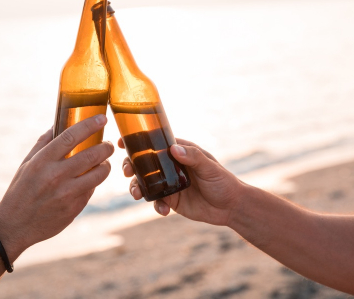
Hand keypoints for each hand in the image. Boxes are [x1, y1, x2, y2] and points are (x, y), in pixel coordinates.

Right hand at [0, 114, 113, 255]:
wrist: (14, 226)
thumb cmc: (21, 190)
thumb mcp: (27, 164)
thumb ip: (43, 143)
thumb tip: (57, 123)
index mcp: (42, 161)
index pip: (70, 137)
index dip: (89, 125)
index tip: (101, 118)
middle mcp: (55, 176)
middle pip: (92, 154)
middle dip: (106, 147)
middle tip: (108, 145)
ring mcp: (66, 194)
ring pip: (99, 174)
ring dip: (106, 165)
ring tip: (104, 162)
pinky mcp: (74, 208)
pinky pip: (92, 190)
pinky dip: (94, 182)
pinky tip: (90, 179)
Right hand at [121, 138, 242, 225]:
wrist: (231, 208)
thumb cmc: (223, 181)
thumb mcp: (209, 167)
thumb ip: (193, 157)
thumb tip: (174, 149)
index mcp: (179, 152)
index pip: (155, 143)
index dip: (137, 142)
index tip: (122, 143)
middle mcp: (170, 166)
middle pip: (144, 163)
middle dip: (130, 166)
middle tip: (127, 172)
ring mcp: (168, 183)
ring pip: (145, 183)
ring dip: (136, 187)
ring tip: (137, 195)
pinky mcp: (170, 199)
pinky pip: (156, 201)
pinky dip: (155, 206)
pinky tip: (163, 211)